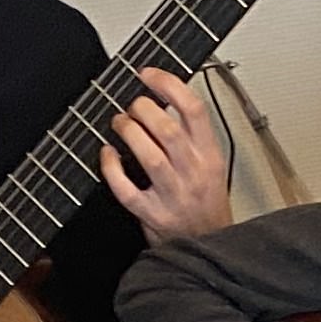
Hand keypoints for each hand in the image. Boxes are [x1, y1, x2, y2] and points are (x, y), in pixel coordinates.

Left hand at [102, 65, 231, 242]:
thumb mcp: (212, 165)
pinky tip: (107, 155)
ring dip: (128, 132)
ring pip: (149, 155)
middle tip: (132, 106)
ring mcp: (173, 195)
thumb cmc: (206, 205)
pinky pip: (126, 189)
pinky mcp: (153, 214)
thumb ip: (192, 136)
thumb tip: (163, 99)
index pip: (194, 109)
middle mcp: (194, 173)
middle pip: (168, 129)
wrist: (208, 247)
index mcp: (210, 155)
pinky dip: (112, 169)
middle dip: (143, 109)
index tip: (149, 74)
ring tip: (119, 123)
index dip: (168, 84)